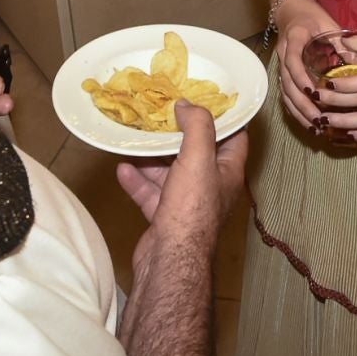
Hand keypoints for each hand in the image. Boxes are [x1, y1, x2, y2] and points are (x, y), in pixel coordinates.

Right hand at [117, 102, 247, 259]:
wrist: (169, 260)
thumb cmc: (192, 210)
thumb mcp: (199, 159)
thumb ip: (197, 127)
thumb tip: (188, 104)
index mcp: (228, 171)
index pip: (234, 136)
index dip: (223, 115)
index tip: (205, 95)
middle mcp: (210, 186)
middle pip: (196, 152)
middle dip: (178, 133)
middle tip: (161, 111)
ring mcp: (187, 203)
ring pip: (170, 173)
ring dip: (152, 157)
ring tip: (136, 136)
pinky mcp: (165, 217)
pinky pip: (151, 193)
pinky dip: (138, 181)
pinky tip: (122, 169)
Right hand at [273, 0, 342, 127]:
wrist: (291, 10)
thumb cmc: (312, 16)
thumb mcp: (328, 24)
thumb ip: (341, 44)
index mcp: (293, 40)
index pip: (292, 62)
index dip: (301, 78)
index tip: (314, 93)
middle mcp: (283, 55)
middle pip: (287, 85)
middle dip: (302, 104)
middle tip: (319, 120)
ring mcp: (281, 66)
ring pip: (285, 94)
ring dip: (299, 112)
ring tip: (315, 127)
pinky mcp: (283, 74)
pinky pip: (286, 95)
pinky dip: (296, 110)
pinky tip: (308, 122)